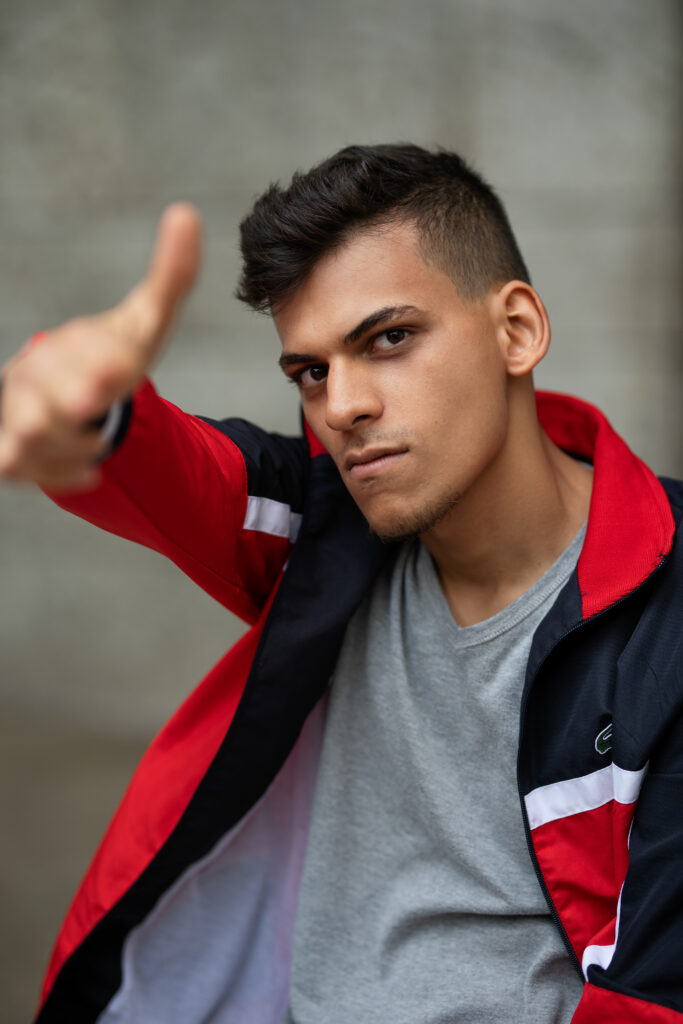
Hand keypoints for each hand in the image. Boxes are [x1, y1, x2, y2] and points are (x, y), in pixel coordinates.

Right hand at [0, 203, 200, 489]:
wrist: (58, 386)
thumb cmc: (107, 354)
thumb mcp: (144, 323)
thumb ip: (170, 277)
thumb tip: (187, 213)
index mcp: (76, 344)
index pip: (86, 352)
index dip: (96, 359)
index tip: (116, 369)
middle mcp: (37, 375)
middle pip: (41, 399)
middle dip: (66, 405)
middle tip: (91, 404)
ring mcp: (19, 412)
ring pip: (31, 440)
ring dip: (70, 450)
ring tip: (99, 449)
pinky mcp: (11, 448)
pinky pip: (19, 469)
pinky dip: (58, 475)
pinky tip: (91, 476)